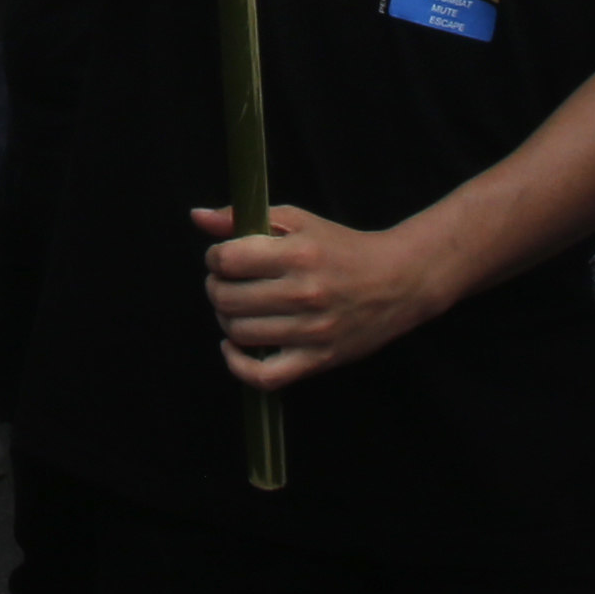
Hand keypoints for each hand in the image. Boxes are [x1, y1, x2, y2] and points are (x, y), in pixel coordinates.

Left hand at [188, 201, 448, 386]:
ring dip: (226, 320)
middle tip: (227, 283)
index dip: (215, 258)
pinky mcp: (318, 360)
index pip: (229, 261)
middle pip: (228, 299)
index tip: (222, 258)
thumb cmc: (341, 248)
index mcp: (299, 254)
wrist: (397, 281)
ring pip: (240, 334)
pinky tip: (234, 346)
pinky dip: (238, 365)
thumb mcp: (298, 221)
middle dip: (216, 288)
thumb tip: (197, 216)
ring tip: (236, 308)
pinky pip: (264, 377)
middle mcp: (305, 294)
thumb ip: (245, 217)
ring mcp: (312, 331)